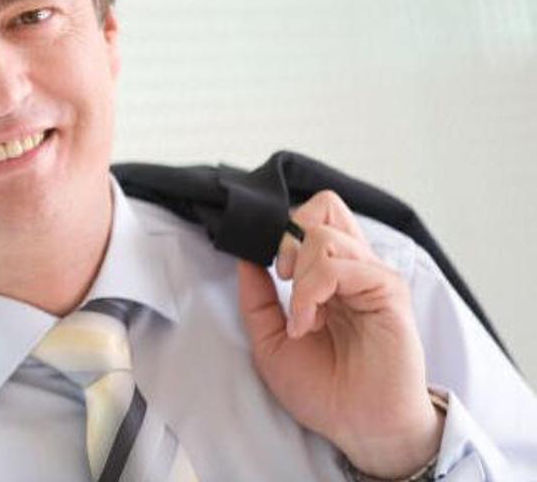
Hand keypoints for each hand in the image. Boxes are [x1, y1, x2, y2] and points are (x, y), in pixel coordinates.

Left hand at [236, 191, 444, 478]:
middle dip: (290, 238)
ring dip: (299, 278)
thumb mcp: (270, 339)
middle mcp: (353, 267)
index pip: (310, 216)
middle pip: (324, 205)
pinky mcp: (388, 291)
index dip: (282, 232)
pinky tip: (310, 324)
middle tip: (283, 279)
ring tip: (302, 319)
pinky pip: (342, 265)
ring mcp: (372, 276)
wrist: (357, 427)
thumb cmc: (323, 389)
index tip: (270, 271)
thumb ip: (257, 297)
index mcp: (330, 273)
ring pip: (324, 235)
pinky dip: (312, 291)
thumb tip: (244, 257)